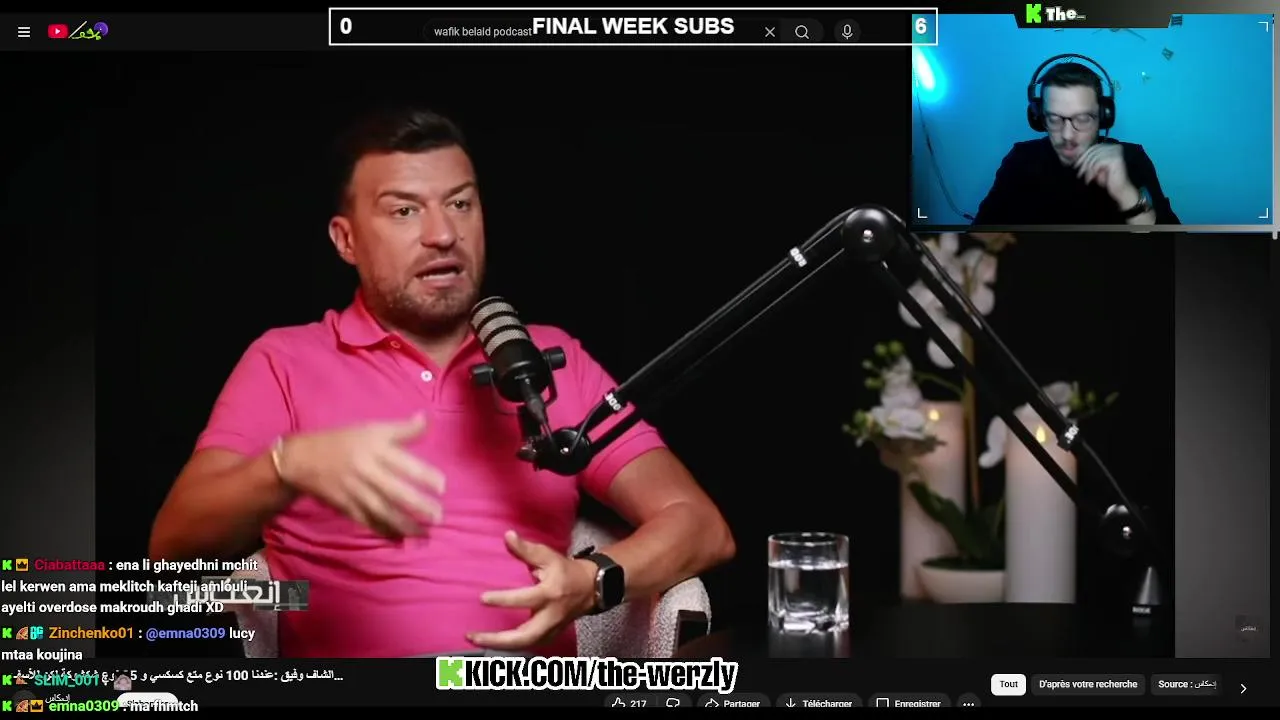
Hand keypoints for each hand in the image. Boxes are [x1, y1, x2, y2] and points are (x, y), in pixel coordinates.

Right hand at [278, 413, 445, 536]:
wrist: (301, 459)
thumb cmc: (342, 441)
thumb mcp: (371, 428)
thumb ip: (402, 429)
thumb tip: (427, 419)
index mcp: (374, 448)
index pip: (404, 463)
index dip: (424, 475)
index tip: (442, 486)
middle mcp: (366, 471)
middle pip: (395, 491)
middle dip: (418, 505)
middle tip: (439, 516)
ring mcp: (355, 491)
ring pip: (382, 510)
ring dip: (404, 524)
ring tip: (424, 532)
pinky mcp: (346, 506)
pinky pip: (367, 521)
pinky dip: (383, 531)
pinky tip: (399, 539)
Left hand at [469, 531, 598, 650]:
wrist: (590, 588)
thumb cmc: (566, 571)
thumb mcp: (548, 556)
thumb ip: (526, 549)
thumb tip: (507, 536)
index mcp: (549, 594)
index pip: (524, 600)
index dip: (502, 600)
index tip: (482, 599)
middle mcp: (550, 615)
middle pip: (524, 636)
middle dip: (497, 640)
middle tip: (473, 636)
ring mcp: (551, 629)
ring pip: (525, 645)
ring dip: (500, 646)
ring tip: (477, 640)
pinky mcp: (551, 635)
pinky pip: (529, 645)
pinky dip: (511, 646)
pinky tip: (494, 644)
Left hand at [1074, 143, 1136, 206]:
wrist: (1119, 190)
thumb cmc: (1107, 179)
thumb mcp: (1095, 167)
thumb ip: (1089, 159)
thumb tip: (1076, 152)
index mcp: (1111, 146)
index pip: (1093, 148)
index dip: (1082, 157)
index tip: (1076, 166)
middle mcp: (1115, 147)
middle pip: (1092, 152)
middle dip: (1084, 164)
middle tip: (1079, 174)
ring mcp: (1116, 152)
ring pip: (1094, 158)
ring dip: (1087, 170)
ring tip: (1086, 179)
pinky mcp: (1116, 159)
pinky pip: (1097, 163)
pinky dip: (1091, 172)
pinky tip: (1090, 180)